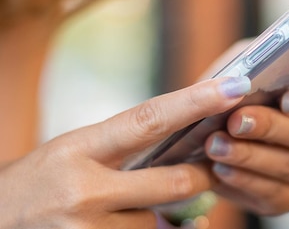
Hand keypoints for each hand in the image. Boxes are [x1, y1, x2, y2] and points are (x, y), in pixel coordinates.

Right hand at [0, 77, 250, 228]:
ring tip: (120, 207)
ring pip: (158, 222)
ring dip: (155, 215)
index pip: (149, 119)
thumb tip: (185, 151)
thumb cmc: (39, 182)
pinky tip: (120, 221)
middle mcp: (85, 190)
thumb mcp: (74, 153)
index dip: (196, 102)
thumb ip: (125, 152)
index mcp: (80, 149)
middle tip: (210, 169)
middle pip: (172, 183)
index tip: (233, 87)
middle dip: (200, 177)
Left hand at [205, 75, 288, 214]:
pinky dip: (243, 179)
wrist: (214, 134)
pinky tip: (220, 169)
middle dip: (272, 127)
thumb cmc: (240, 93)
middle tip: (237, 120)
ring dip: (250, 155)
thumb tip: (236, 82)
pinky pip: (272, 193)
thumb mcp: (244, 67)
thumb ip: (247, 66)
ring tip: (216, 145)